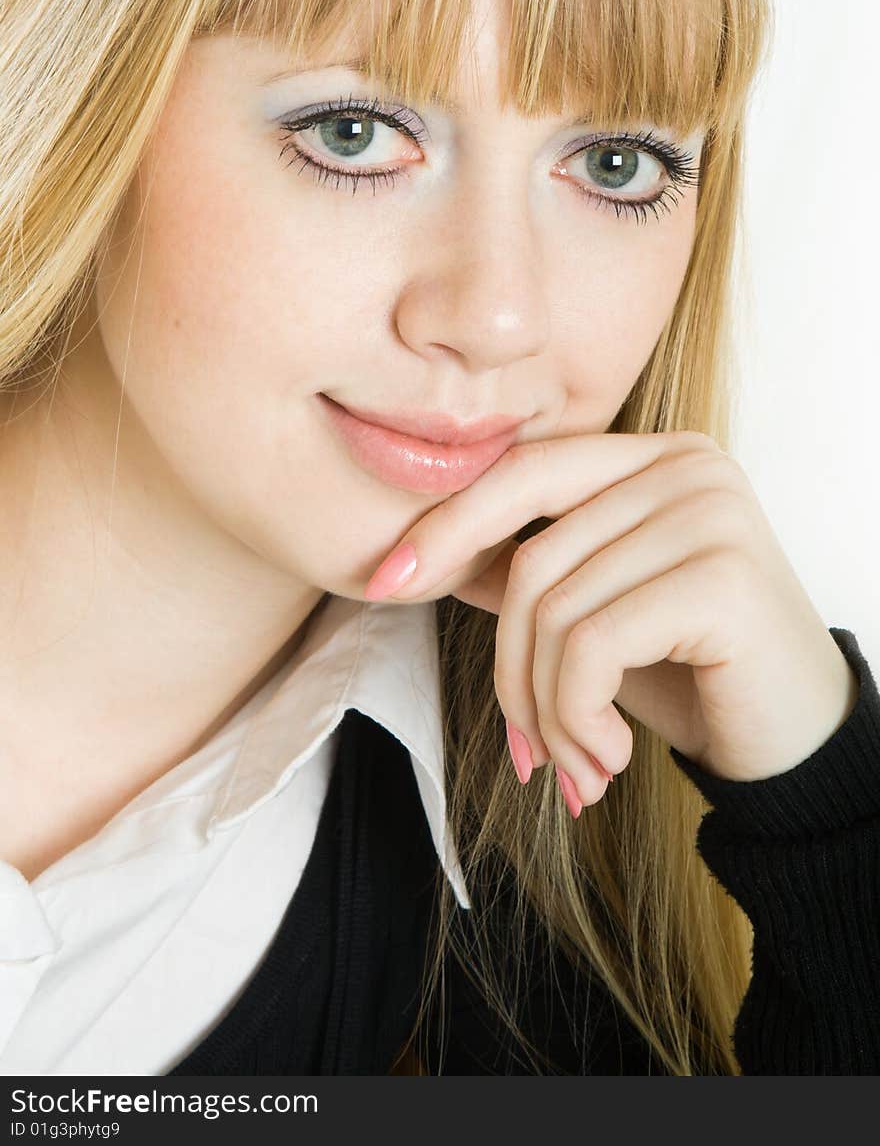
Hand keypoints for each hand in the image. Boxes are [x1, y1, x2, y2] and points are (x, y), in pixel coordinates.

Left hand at [363, 431, 858, 806]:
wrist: (798, 743)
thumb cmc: (694, 674)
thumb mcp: (599, 613)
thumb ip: (529, 571)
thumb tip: (424, 554)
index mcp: (655, 458)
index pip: (524, 471)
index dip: (447, 524)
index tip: (383, 582)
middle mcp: (687, 466)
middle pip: (532, 557)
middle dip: (511, 668)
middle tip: (527, 748)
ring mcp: (710, 513)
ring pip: (554, 610)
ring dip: (548, 712)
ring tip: (579, 764)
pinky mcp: (723, 576)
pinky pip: (591, 646)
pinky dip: (577, 718)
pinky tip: (608, 762)